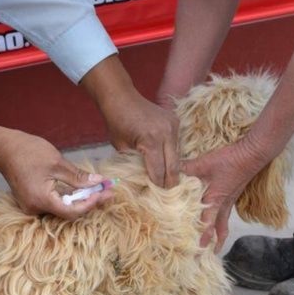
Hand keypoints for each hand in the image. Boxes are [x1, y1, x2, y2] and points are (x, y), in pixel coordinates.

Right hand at [0, 122, 112, 219]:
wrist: (3, 148)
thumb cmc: (28, 151)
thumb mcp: (57, 163)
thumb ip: (78, 177)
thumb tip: (98, 182)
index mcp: (41, 200)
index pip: (72, 211)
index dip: (90, 204)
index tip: (104, 193)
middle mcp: (35, 208)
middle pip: (68, 212)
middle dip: (89, 202)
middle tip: (108, 192)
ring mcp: (31, 206)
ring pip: (61, 209)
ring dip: (80, 200)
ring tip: (98, 190)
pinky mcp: (31, 201)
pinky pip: (53, 204)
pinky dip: (68, 197)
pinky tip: (81, 190)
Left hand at [81, 56, 179, 187]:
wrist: (121, 97)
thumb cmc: (116, 122)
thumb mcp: (121, 148)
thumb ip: (135, 164)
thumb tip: (143, 182)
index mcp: (151, 140)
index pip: (159, 171)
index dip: (158, 186)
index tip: (157, 197)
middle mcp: (166, 132)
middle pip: (173, 166)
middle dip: (170, 182)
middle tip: (167, 196)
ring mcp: (173, 126)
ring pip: (177, 156)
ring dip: (172, 169)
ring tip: (167, 183)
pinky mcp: (175, 122)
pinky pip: (176, 145)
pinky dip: (171, 155)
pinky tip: (167, 165)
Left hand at [183, 139, 265, 251]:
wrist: (254, 154)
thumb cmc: (231, 160)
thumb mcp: (205, 163)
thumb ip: (187, 167)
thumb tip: (169, 171)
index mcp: (215, 200)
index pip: (208, 224)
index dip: (203, 237)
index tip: (198, 249)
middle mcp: (224, 204)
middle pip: (220, 230)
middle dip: (214, 243)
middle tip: (208, 255)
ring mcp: (230, 200)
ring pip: (224, 222)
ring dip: (219, 234)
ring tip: (215, 245)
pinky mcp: (232, 194)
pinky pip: (225, 212)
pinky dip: (221, 220)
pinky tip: (216, 218)